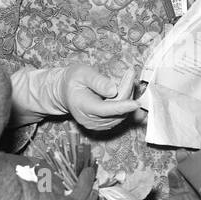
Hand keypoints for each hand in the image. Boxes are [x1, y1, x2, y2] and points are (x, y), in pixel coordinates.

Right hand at [8, 64, 138, 130]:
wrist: (64, 92)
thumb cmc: (73, 80)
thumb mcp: (82, 73)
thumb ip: (98, 81)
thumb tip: (114, 90)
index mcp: (83, 106)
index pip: (105, 109)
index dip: (122, 106)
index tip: (136, 103)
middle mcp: (90, 120)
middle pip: (116, 110)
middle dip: (127, 92)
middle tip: (130, 73)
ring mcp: (96, 125)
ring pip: (120, 114)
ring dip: (127, 97)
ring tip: (125, 80)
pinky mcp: (103, 126)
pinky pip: (119, 116)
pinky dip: (124, 104)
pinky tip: (122, 90)